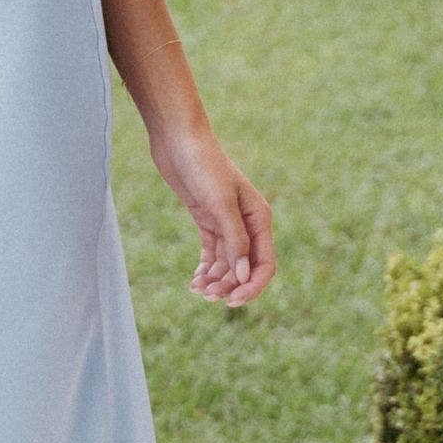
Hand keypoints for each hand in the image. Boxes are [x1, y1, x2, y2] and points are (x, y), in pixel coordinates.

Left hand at [152, 127, 275, 307]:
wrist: (178, 141)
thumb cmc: (203, 166)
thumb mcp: (220, 204)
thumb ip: (234, 240)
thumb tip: (243, 276)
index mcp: (259, 218)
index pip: (264, 263)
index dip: (252, 286)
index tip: (232, 301)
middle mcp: (247, 223)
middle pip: (245, 267)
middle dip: (230, 285)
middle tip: (207, 296)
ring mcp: (227, 223)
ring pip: (227, 263)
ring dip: (216, 280)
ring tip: (197, 290)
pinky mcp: (208, 220)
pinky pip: (213, 254)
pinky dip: (206, 269)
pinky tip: (195, 281)